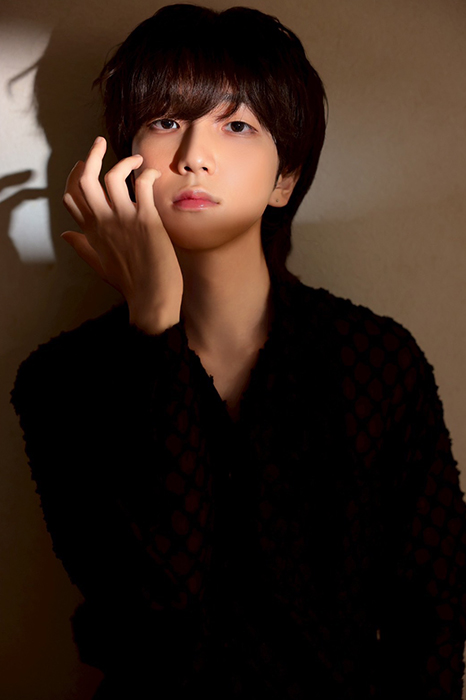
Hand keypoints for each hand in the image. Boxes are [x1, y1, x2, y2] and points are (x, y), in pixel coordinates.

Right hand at [62, 136, 182, 332]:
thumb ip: (82, 246)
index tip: (83, 166)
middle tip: (99, 143)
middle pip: (85, 179)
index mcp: (91, 232)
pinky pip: (142, 184)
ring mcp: (123, 218)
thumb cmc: (129, 283)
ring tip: (137, 159)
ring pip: (112, 175)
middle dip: (90, 155)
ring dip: (124, 161)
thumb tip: (66, 235)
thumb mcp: (98, 264)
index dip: (73, 177)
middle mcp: (103, 221)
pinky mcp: (145, 218)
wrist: (151, 297)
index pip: (71, 197)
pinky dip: (148, 173)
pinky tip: (154, 174)